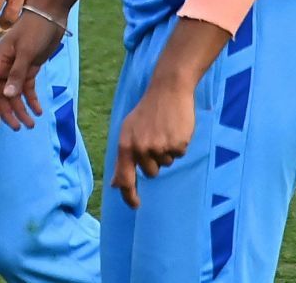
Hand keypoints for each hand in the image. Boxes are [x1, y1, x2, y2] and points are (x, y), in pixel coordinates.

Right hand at [0, 6, 66, 128]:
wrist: (50, 15)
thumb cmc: (35, 30)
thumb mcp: (26, 52)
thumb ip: (17, 75)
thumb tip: (8, 96)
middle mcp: (4, 67)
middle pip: (1, 96)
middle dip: (8, 113)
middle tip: (20, 128)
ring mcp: (16, 68)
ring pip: (14, 95)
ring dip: (20, 110)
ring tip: (31, 125)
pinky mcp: (29, 68)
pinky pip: (26, 89)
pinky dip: (31, 100)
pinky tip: (38, 111)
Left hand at [110, 77, 197, 207]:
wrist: (167, 90)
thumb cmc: (147, 112)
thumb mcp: (128, 131)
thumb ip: (123, 159)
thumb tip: (115, 185)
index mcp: (125, 144)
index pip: (125, 177)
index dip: (129, 195)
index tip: (135, 205)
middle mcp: (140, 148)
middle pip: (151, 173)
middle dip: (155, 161)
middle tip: (155, 137)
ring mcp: (159, 147)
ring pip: (166, 164)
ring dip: (167, 152)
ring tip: (164, 131)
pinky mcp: (177, 145)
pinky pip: (179, 155)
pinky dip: (178, 145)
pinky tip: (174, 129)